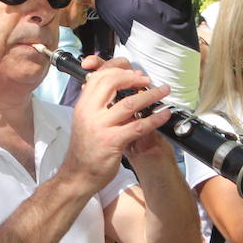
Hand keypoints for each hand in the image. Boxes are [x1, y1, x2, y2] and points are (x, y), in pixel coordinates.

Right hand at [61, 57, 171, 194]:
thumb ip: (97, 104)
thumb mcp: (85, 120)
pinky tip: (164, 115)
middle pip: (111, 82)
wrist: (78, 175)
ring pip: (128, 103)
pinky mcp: (112, 142)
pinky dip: (154, 119)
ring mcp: (100, 127)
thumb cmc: (85, 149)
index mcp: (83, 105)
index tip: (132, 70)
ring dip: (150, 95)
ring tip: (163, 91)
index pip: (98, 76)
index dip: (117, 68)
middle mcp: (89, 112)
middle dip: (133, 77)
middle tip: (147, 80)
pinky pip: (137, 126)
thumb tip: (116, 87)